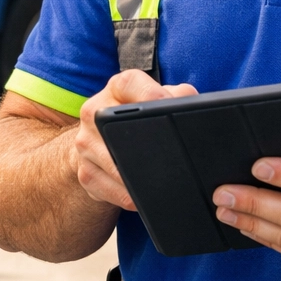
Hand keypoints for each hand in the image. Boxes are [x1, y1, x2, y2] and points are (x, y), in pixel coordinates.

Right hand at [71, 69, 197, 210]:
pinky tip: (146, 196)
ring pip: (117, 167)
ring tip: (164, 181)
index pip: (129, 83)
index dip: (152, 95)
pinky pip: (113, 191)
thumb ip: (178, 96)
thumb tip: (195, 104)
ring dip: (143, 178)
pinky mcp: (85, 173)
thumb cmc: (136, 119)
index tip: (170, 108)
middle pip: (118, 128)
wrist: (98, 141)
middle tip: (172, 156)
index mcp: (116, 89)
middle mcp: (94, 112)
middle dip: (147, 145)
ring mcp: (85, 144)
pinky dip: (133, 197)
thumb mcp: (157, 101)